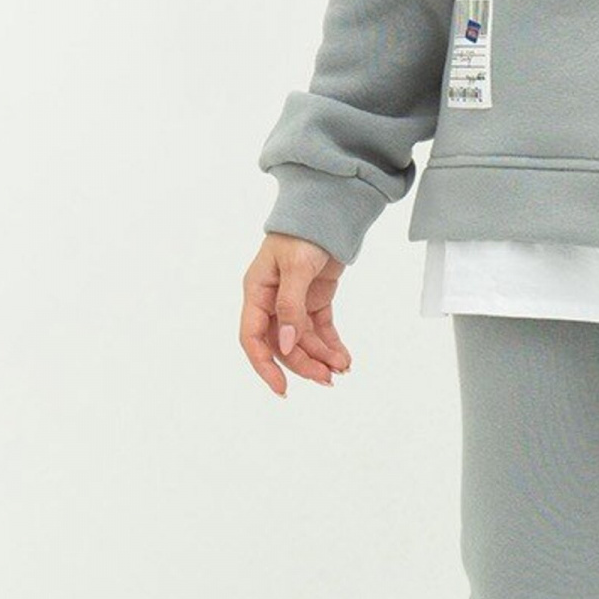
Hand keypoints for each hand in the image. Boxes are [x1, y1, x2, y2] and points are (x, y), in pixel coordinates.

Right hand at [241, 234, 352, 396]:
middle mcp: (272, 300)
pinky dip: (331, 345)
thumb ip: (290, 307)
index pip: (253, 338)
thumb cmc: (303, 232)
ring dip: (321, 357)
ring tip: (342, 368)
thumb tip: (287, 344)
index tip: (282, 388)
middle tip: (328, 379)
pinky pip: (320, 329)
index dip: (265, 365)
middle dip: (304, 364)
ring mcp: (294, 301)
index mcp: (257, 292)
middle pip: (283, 344)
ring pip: (303, 340)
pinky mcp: (315, 299)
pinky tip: (344, 357)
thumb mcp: (295, 268)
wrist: (328, 210)